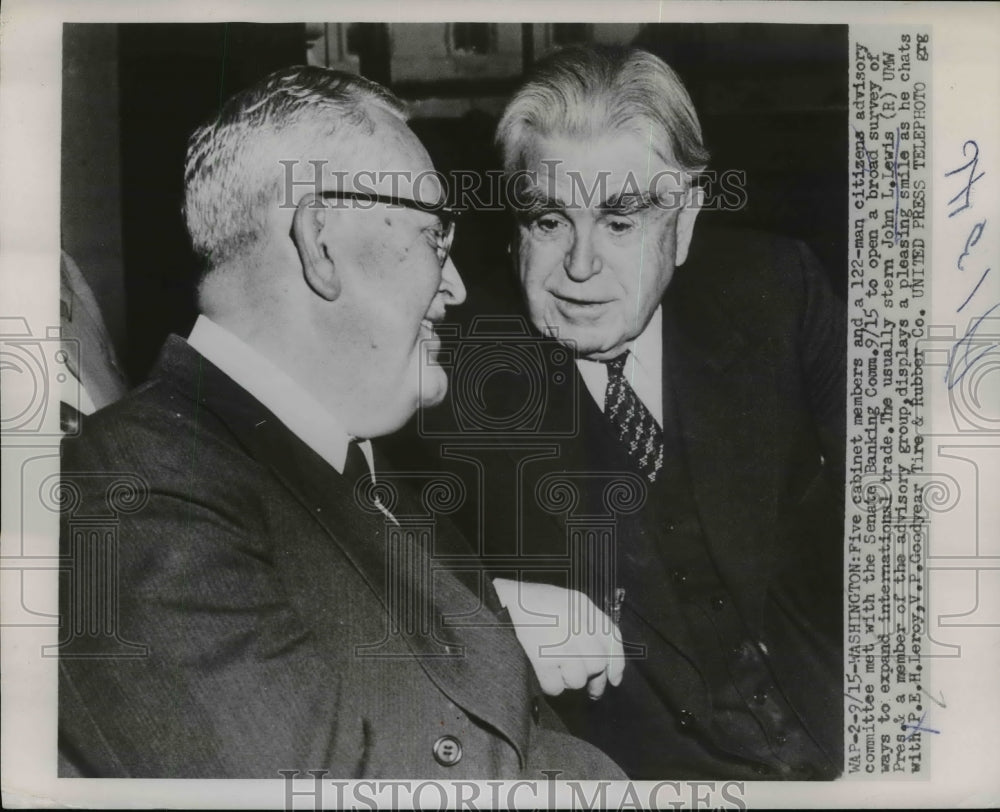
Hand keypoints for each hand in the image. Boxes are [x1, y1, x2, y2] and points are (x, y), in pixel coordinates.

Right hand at [492, 578, 624, 698]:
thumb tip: (604, 661)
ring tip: (554, 667)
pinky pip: (555, 687)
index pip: (612, 638)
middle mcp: (577, 624)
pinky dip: (549, 685)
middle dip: (591, 678)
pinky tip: (542, 673)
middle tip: (584, 684)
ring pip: (577, 680)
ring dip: (567, 680)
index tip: (614, 680)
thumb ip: (587, 621)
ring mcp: (561, 642)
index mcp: (583, 606)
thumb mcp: (566, 599)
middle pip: (597, 664)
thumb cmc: (531, 602)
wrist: (502, 600)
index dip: (616, 663)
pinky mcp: (542, 658)